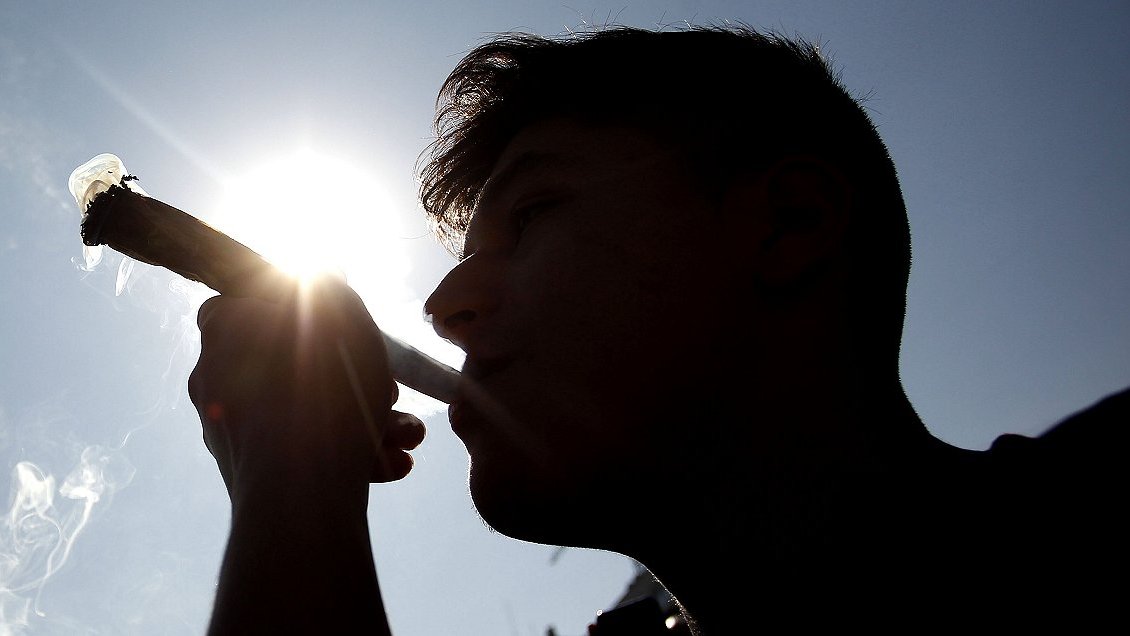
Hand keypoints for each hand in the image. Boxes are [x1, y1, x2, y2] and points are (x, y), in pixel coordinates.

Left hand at [189, 279, 424, 499]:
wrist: (299, 496)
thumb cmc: (324, 392)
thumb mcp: (342, 316)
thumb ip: (331, 286)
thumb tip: (325, 273)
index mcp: (224, 328)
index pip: (250, 300)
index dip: (301, 310)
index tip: (344, 331)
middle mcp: (213, 375)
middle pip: (292, 363)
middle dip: (352, 379)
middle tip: (392, 395)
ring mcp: (225, 428)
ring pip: (304, 411)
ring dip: (361, 420)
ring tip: (406, 438)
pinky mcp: (245, 473)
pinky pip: (300, 450)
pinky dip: (340, 452)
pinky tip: (387, 466)